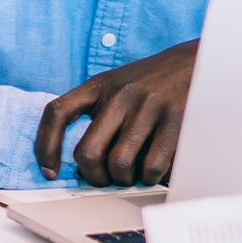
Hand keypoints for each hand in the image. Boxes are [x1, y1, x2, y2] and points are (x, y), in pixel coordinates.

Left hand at [35, 39, 198, 186]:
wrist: (195, 63)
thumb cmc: (151, 83)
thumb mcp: (117, 86)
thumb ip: (98, 116)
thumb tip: (81, 167)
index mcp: (100, 85)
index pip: (57, 113)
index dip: (46, 147)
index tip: (50, 171)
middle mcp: (120, 94)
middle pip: (87, 153)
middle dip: (94, 177)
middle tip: (105, 179)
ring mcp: (148, 107)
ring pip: (120, 165)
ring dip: (125, 179)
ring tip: (134, 173)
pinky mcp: (174, 121)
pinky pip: (152, 167)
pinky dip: (151, 177)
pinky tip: (155, 169)